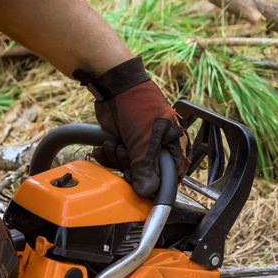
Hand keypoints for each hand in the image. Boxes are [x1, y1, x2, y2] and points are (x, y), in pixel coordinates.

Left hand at [74, 57, 188, 197]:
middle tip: (126, 152)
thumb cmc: (138, 105)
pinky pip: (116, 160)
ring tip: (115, 143)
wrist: (114, 84)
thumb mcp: (144, 140)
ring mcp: (140, 146)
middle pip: (147, 175)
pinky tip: (104, 146)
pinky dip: (108, 156)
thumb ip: (146, 168)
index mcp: (173, 145)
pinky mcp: (124, 143)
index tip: (142, 186)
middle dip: (131, 166)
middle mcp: (159, 147)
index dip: (156, 184)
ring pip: (129, 168)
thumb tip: (148, 193)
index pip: (171, 176)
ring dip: (118, 158)